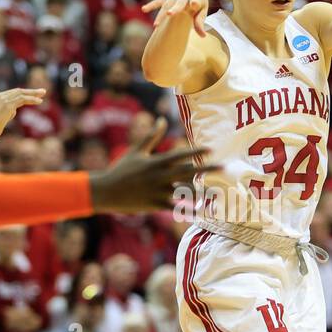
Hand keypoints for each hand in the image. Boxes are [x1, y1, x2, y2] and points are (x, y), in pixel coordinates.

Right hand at [0, 88, 44, 141]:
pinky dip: (32, 99)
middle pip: (18, 91)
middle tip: (42, 92)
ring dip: (34, 93)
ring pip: (22, 93)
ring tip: (43, 93)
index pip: (12, 94)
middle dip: (31, 91)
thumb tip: (13, 112)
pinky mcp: (8, 105)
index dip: (23, 94)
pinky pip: (23, 99)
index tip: (32, 96)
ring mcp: (4, 99)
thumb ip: (5, 114)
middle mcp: (0, 96)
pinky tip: (39, 101)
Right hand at [88, 116, 213, 212]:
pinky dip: (189, 210)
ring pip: (184, 192)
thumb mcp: (137, 151)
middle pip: (188, 171)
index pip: (180, 155)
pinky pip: (176, 208)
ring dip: (202, 193)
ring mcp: (158, 191)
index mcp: (156, 162)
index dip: (195, 152)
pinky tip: (202, 212)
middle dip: (207, 169)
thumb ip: (152, 136)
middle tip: (224, 167)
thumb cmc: (122, 169)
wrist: (107, 191)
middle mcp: (160, 176)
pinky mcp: (156, 204)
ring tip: (217, 193)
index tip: (210, 149)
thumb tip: (161, 119)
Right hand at [142, 0, 208, 35]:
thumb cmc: (200, 6)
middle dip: (174, 9)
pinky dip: (151, 5)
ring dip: (161, 15)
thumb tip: (203, 36)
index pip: (195, 1)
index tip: (194, 4)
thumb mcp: (202, 12)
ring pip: (167, 4)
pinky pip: (159, 1)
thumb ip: (200, 22)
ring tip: (156, 26)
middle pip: (179, 3)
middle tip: (169, 14)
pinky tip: (144, 9)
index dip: (195, 2)